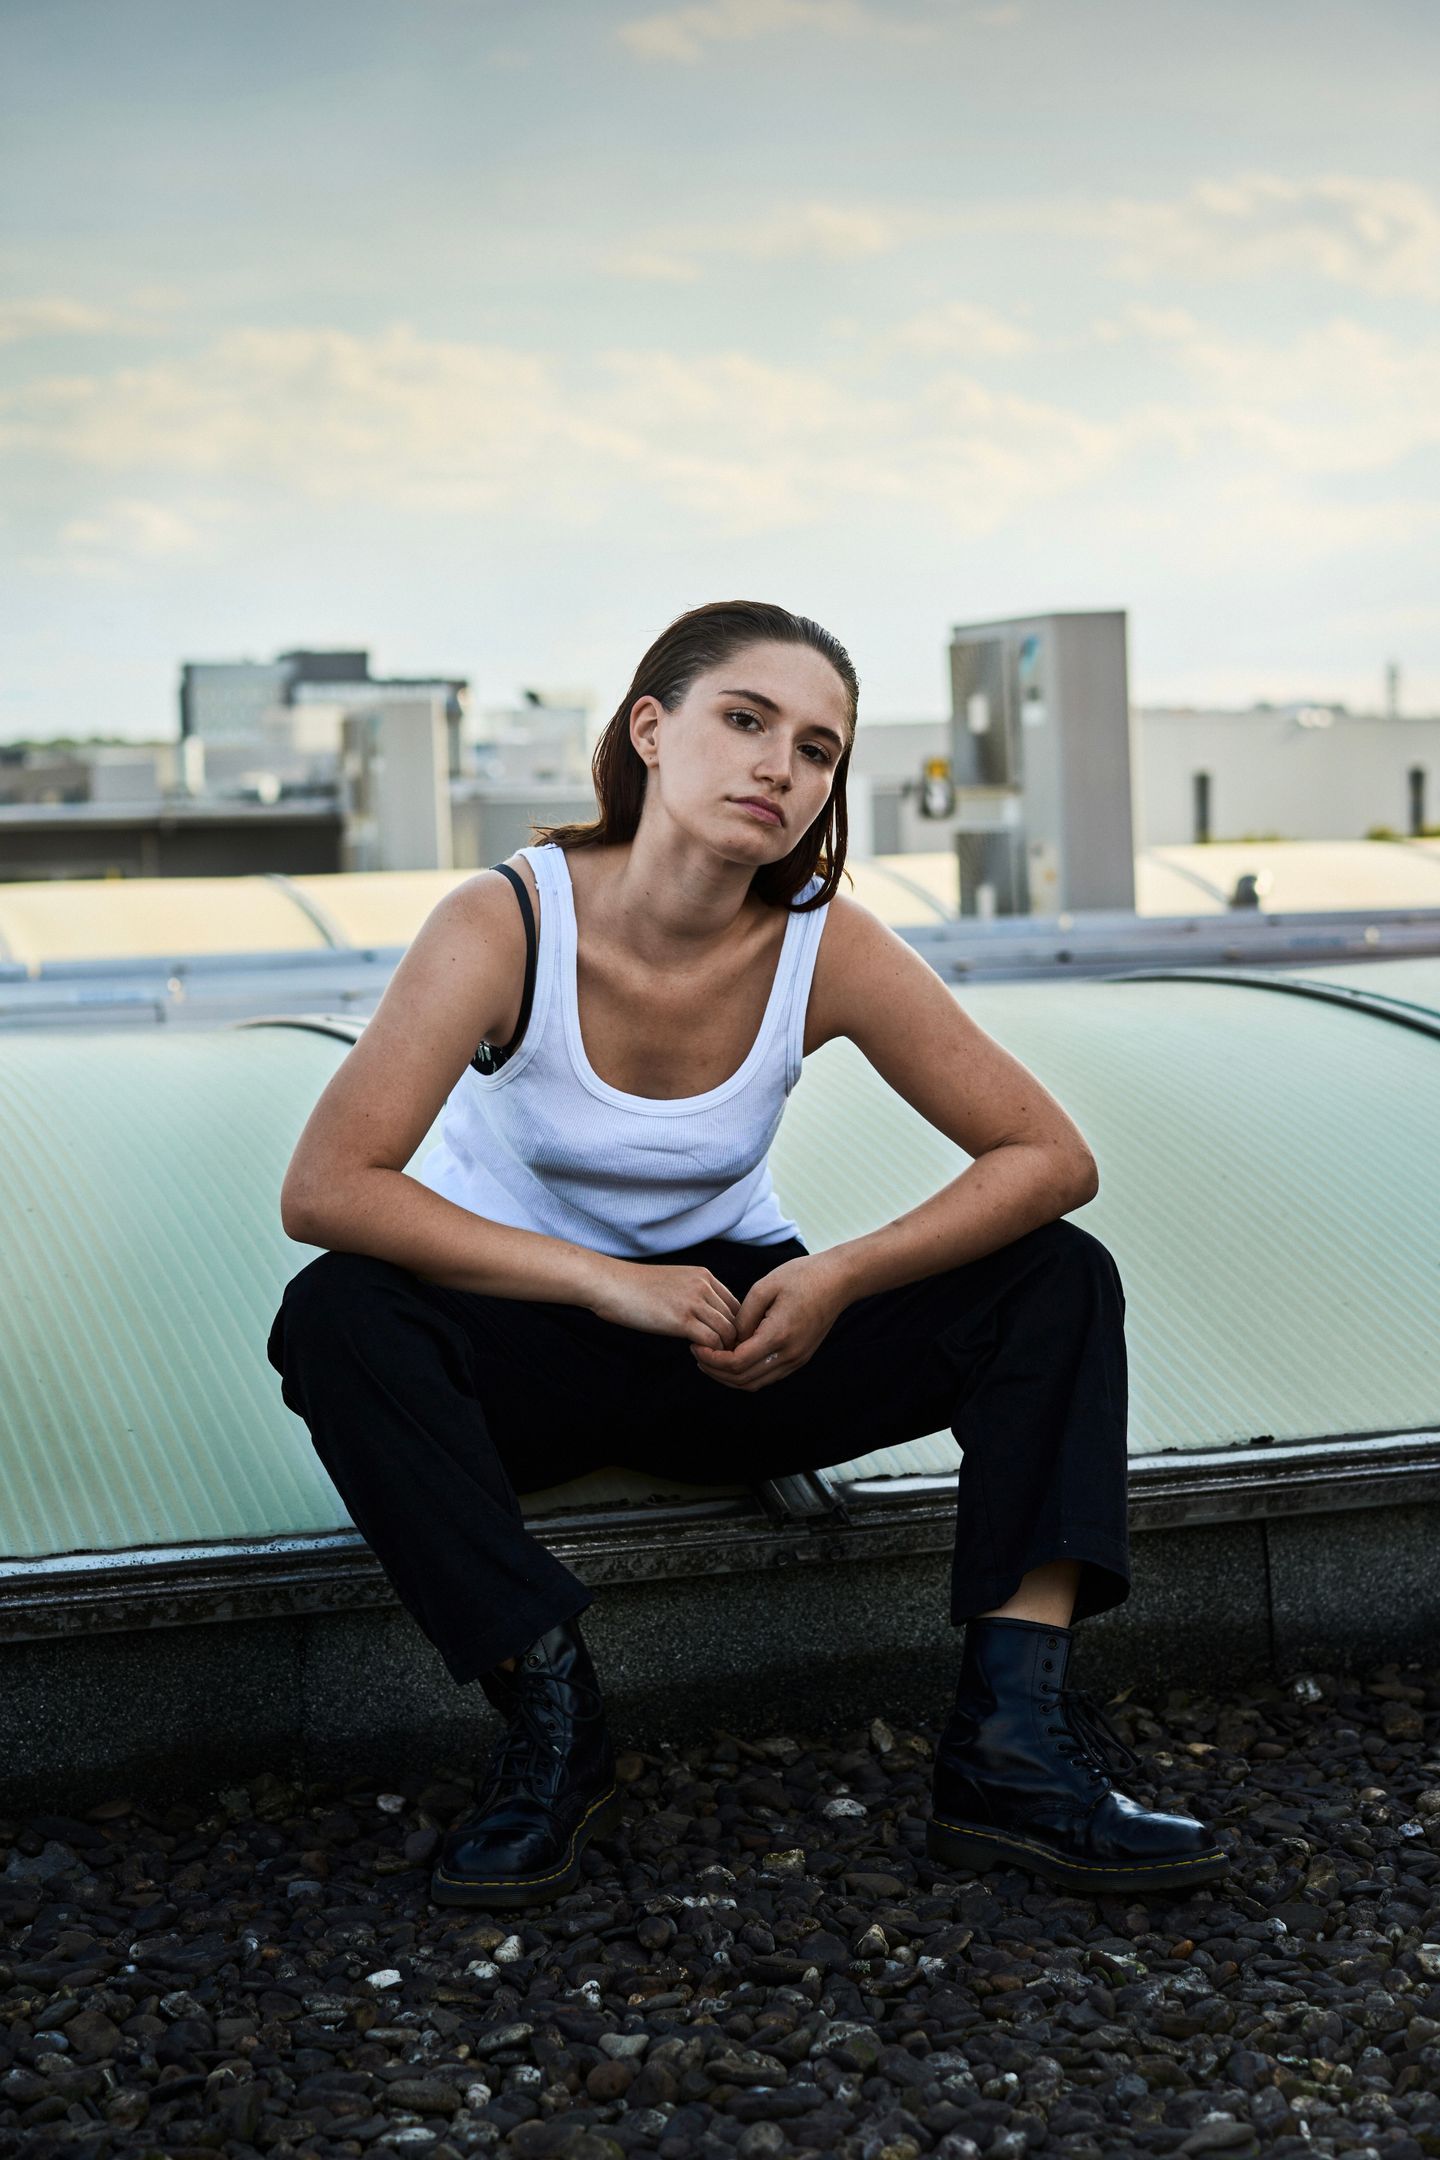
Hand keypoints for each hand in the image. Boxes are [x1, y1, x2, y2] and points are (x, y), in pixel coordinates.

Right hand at [588, 1259, 742, 1348]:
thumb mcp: (672, 1283)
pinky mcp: (682, 1319)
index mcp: (704, 1276)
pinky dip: (709, 1353)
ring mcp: (694, 1301)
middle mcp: (704, 1285)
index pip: (736, 1305)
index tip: (720, 1340)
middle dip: (732, 1340)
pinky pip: (712, 1342)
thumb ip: (693, 1295)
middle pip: (736, 1319)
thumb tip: (704, 1319)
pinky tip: (693, 1352)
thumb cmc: (634, 1287)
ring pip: (728, 1332)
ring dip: (722, 1349)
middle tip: (718, 1354)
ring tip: (706, 1355)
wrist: (610, 1283)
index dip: (733, 1326)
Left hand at [689, 1252, 849, 1390]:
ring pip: (755, 1383)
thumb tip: (729, 1338)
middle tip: (698, 1353)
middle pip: (742, 1379)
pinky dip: (746, 1372)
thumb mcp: (765, 1287)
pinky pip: (767, 1375)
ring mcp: (796, 1359)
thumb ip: (743, 1316)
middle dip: (715, 1370)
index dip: (711, 1358)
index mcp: (778, 1335)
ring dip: (729, 1376)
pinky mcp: (800, 1358)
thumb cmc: (803, 1276)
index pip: (736, 1362)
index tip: (696, 1345)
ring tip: (711, 1358)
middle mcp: (789, 1354)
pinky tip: (733, 1356)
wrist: (840, 1280)